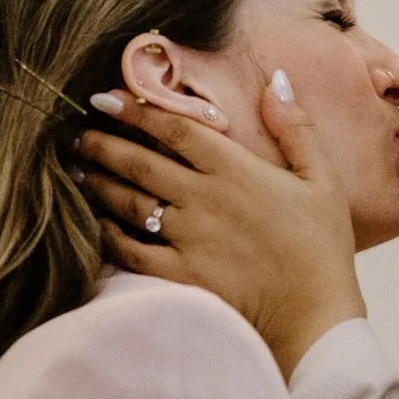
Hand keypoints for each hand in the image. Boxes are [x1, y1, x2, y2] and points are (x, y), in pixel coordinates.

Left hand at [73, 81, 367, 377]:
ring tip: (76, 169)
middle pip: (140, 161)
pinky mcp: (178, 275)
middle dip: (103, 143)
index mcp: (236, 170)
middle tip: (76, 133)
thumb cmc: (322, 248)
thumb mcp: (322, 179)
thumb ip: (296, 128)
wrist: (313, 317)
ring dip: (98, 182)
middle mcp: (203, 199)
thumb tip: (275, 82)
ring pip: (129, 202)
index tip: (106, 98)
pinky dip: (108, 234)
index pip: (175, 129)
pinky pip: (130, 250)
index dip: (136, 109)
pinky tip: (95, 222)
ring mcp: (187, 238)